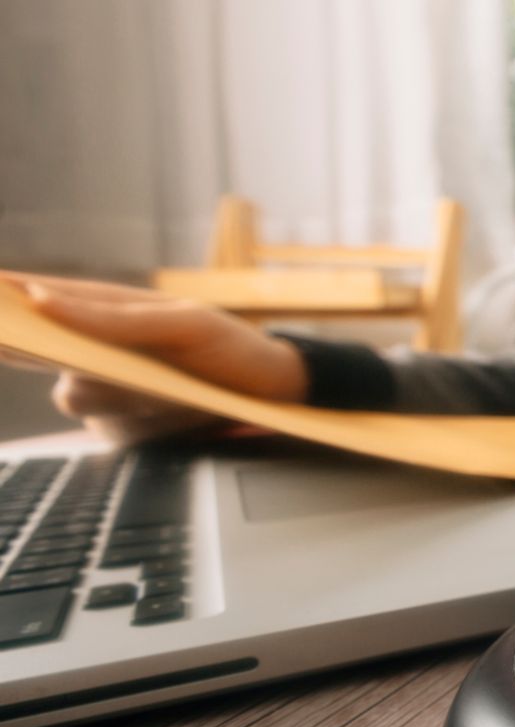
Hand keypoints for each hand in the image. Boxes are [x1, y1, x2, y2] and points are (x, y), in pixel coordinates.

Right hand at [2, 273, 308, 444]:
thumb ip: (114, 317)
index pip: (43, 297)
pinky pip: (110, 430)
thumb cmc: (233, 348)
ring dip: (119, 395)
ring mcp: (110, 391)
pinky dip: (141, 424)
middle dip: (61, 358)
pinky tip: (175, 412)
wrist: (276, 397)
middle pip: (44, 357)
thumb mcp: (184, 324)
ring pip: (76, 397)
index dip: (6, 296)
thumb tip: (44, 301)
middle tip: (93, 362)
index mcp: (110, 311)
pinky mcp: (124, 430)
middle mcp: (98, 350)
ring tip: (169, 388)